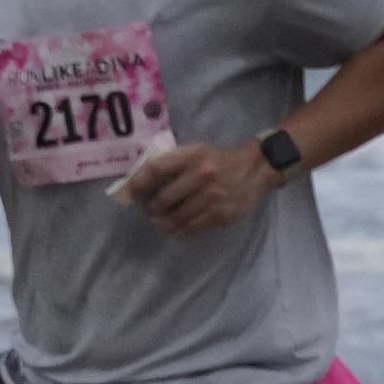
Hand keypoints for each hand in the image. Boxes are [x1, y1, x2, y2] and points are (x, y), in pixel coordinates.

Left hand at [118, 135, 277, 231]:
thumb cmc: (220, 160)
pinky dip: (179, 231)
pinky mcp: (220, 215)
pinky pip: (192, 228)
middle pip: (163, 199)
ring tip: (160, 223)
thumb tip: (142, 182)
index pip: (156, 169)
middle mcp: (201, 175)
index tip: (128, 194)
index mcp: (193, 155)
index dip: (137, 183)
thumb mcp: (198, 152)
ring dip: (163, 223)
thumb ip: (174, 163)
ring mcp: (212, 197)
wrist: (255, 170)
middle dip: (151, 209)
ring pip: (176, 218)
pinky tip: (176, 229)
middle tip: (149, 211)